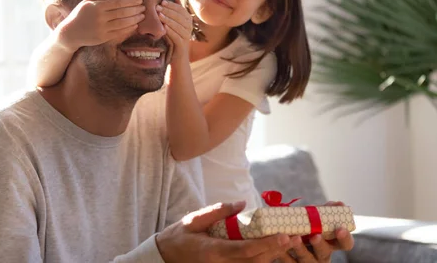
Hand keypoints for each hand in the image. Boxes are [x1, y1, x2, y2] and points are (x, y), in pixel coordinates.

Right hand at [57, 0, 144, 50]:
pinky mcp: (103, 38)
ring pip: (123, 23)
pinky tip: (135, 25)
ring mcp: (102, 29)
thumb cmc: (79, 15)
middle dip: (135, 9)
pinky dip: (129, 28)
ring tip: (142, 15)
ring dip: (135, 19)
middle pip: (123, 12)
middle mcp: (100, 17)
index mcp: (97, 7)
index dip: (130, 2)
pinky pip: (119, 33)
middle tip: (144, 7)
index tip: (139, 0)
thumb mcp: (87, 2)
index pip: (118, 3)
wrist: (70, 33)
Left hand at [156, 0, 191, 61]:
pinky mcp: (183, 45)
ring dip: (168, 19)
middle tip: (158, 7)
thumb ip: (175, 13)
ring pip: (178, 26)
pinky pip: (177, 36)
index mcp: (188, 21)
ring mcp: (187, 37)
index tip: (162, 1)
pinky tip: (164, 27)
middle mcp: (189, 28)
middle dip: (168, 11)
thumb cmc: (174, 38)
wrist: (177, 57)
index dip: (172, 5)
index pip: (181, 10)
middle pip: (180, 17)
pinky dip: (171, 31)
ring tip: (159, 15)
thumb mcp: (174, 24)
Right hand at [156, 202, 292, 262]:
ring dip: (273, 255)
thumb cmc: (178, 237)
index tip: (283, 236)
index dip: (266, 245)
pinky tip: (273, 250)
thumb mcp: (193, 220)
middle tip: (296, 237)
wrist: (165, 258)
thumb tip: (242, 204)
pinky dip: (261, 259)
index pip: (245, 251)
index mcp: (213, 252)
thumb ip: (217, 211)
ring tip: (290, 242)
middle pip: (255, 262)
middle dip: (276, 250)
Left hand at [278, 201, 354, 262]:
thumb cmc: (305, 227)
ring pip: (306, 259)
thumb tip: (338, 203)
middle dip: (320, 244)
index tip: (340, 229)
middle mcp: (321, 255)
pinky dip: (284, 252)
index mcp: (331, 243)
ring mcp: (308, 262)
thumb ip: (324, 211)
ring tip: (294, 238)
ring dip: (300, 248)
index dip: (344, 238)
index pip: (345, 244)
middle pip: (325, 253)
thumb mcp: (314, 219)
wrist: (285, 237)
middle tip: (314, 236)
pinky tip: (279, 244)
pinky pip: (288, 261)